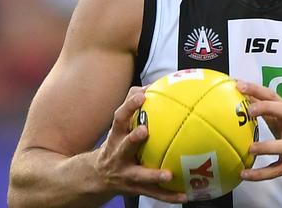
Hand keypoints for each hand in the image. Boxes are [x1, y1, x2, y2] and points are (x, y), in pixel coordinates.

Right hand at [94, 86, 187, 203]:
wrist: (96, 176)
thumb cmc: (116, 142)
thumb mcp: (120, 125)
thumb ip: (133, 105)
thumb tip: (153, 85)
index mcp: (116, 136)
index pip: (119, 118)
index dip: (128, 106)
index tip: (141, 97)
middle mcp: (118, 154)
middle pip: (124, 146)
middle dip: (133, 139)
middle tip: (144, 131)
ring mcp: (126, 173)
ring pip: (139, 175)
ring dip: (153, 175)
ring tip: (168, 174)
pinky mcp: (135, 189)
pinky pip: (153, 193)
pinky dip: (169, 196)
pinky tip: (185, 195)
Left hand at [237, 81, 281, 182]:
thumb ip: (266, 110)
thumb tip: (244, 96)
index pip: (273, 96)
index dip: (257, 89)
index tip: (239, 84)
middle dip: (267, 107)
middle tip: (249, 110)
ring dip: (266, 147)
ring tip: (250, 148)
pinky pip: (276, 171)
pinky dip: (260, 174)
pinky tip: (245, 174)